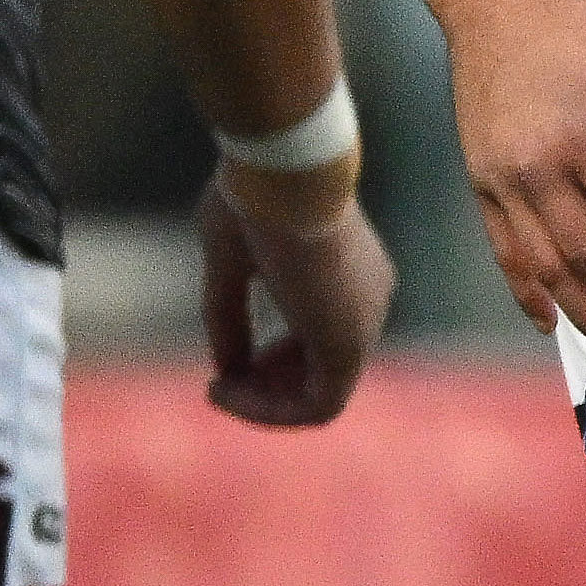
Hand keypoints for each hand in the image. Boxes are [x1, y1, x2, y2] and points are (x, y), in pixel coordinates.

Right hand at [193, 165, 394, 426]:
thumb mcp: (231, 261)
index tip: (230, 361)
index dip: (274, 358)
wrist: (285, 173)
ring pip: (323, 394)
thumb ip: (231, 314)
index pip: (320, 335)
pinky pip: (320, 405)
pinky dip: (272, 412)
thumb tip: (224, 368)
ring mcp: (362, 323)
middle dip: (269, 386)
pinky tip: (225, 391)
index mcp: (350, 274)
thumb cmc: (255, 200)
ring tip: (220, 390)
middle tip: (222, 381)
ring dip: (266, 404)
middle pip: (324, 369)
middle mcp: (366, 301)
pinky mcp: (348, 344)